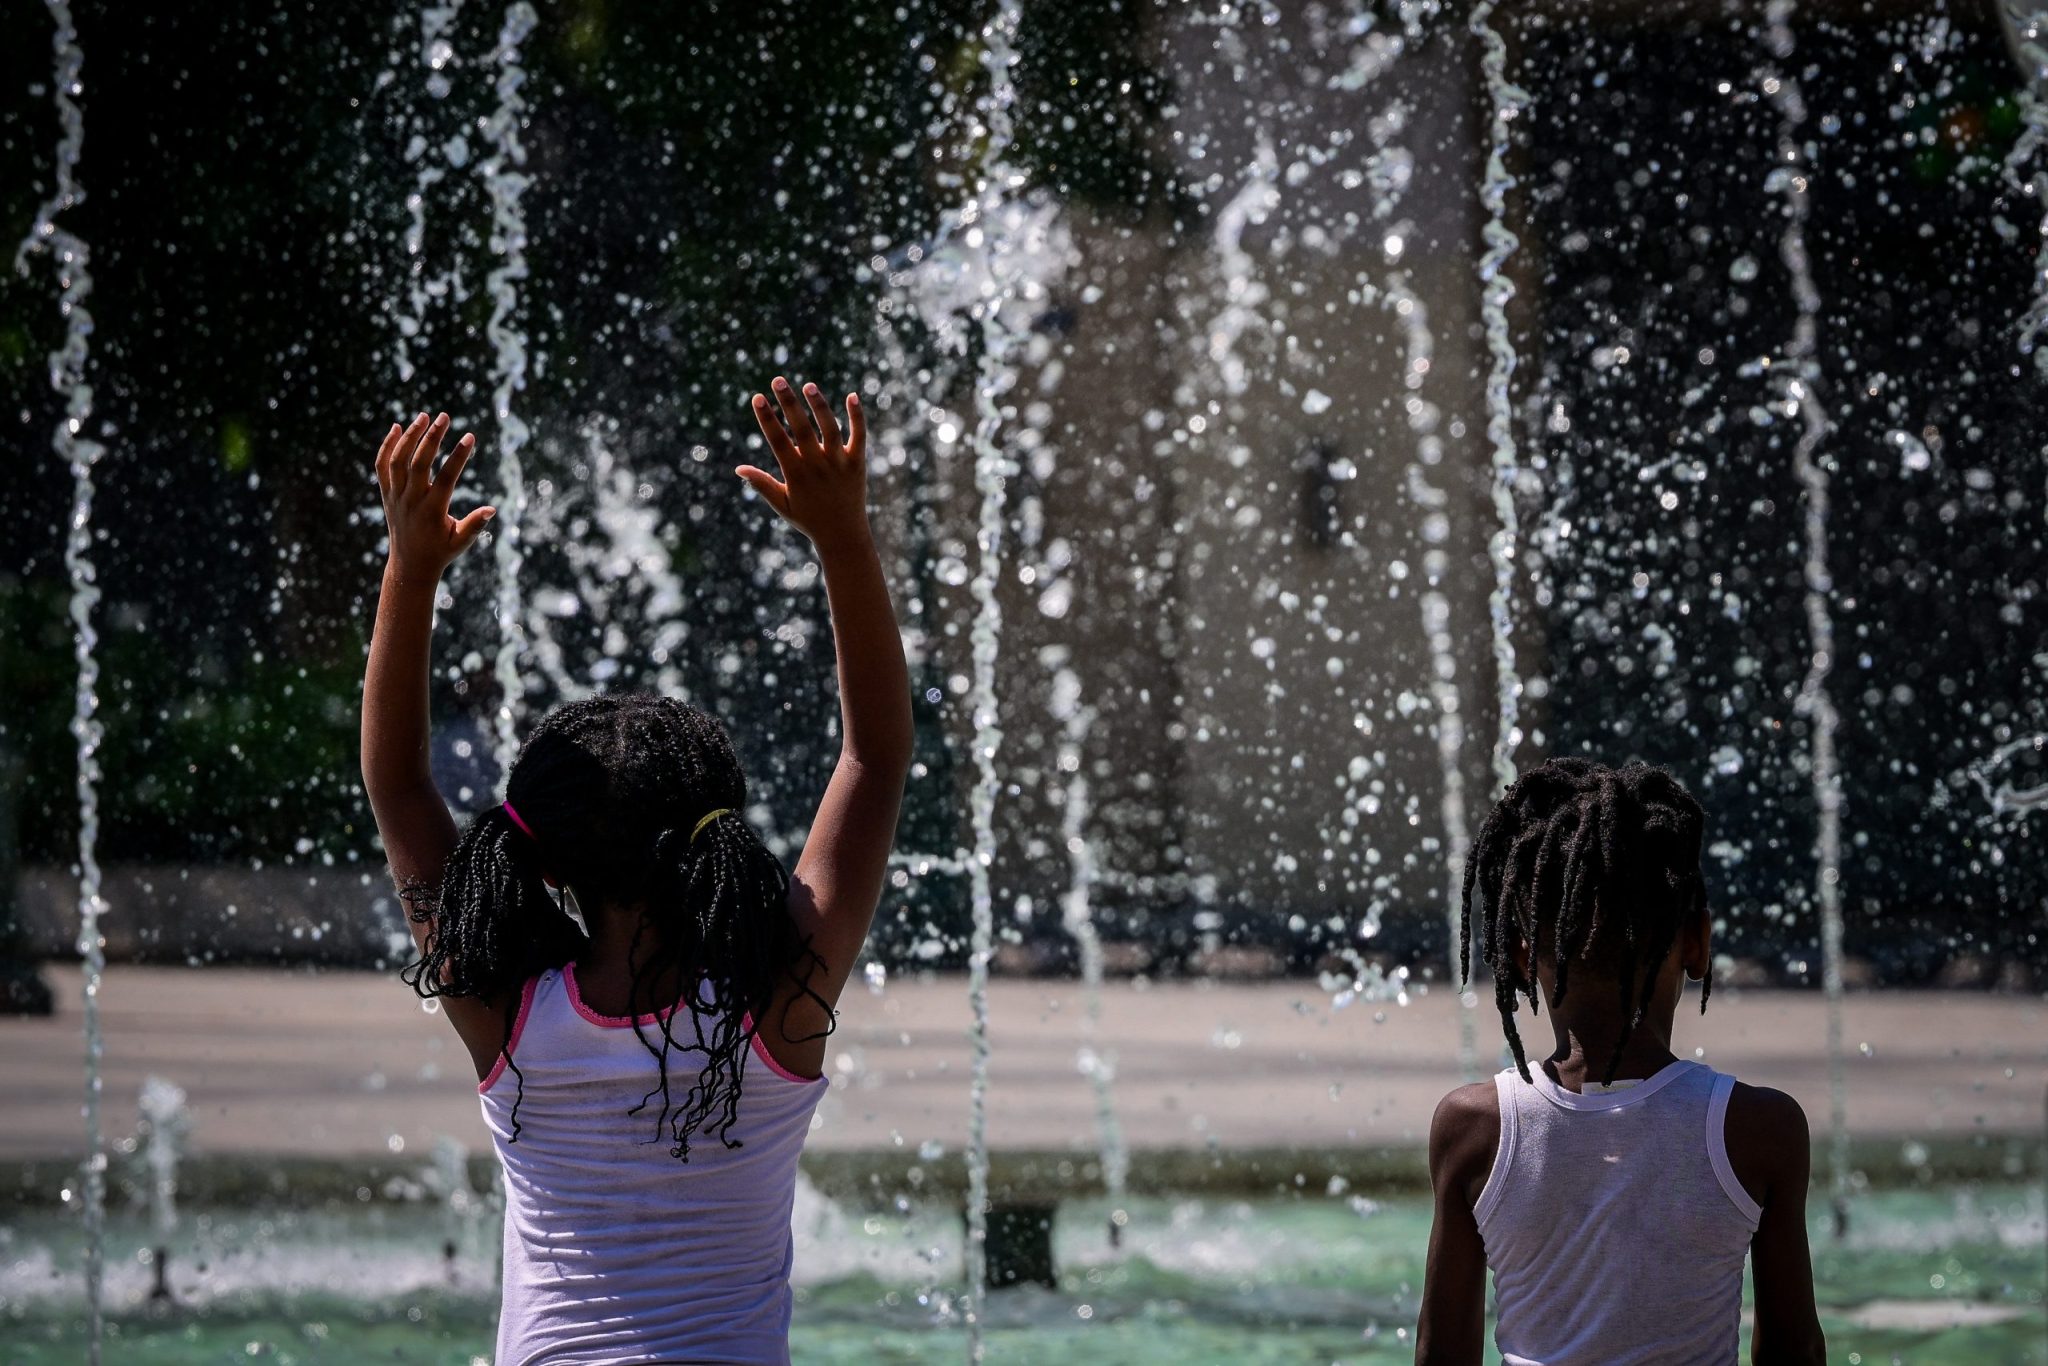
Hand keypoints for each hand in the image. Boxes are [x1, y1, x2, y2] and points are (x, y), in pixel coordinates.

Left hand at [375, 412, 495, 580]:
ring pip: (398, 461)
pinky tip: (398, 428)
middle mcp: (411, 501)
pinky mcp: (386, 494)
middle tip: (444, 416)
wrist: (410, 565)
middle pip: (418, 463)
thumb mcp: (461, 542)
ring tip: (424, 416)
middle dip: (431, 437)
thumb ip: (475, 525)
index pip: (446, 478)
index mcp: (432, 511)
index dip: (459, 456)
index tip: (470, 437)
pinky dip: (388, 446)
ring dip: (409, 436)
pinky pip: (382, 466)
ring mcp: (396, 496)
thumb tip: (491, 510)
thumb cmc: (441, 552)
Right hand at [739, 377, 870, 552]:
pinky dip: (857, 417)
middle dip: (789, 403)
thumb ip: (762, 484)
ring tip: (808, 386)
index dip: (767, 418)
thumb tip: (738, 468)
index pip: (778, 441)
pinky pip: (859, 436)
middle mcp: (817, 466)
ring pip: (830, 429)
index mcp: (796, 475)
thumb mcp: (782, 504)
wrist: (843, 536)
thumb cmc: (809, 520)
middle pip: (802, 429)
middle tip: (778, 380)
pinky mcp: (858, 463)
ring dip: (819, 406)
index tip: (758, 398)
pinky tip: (852, 396)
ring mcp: (839, 463)